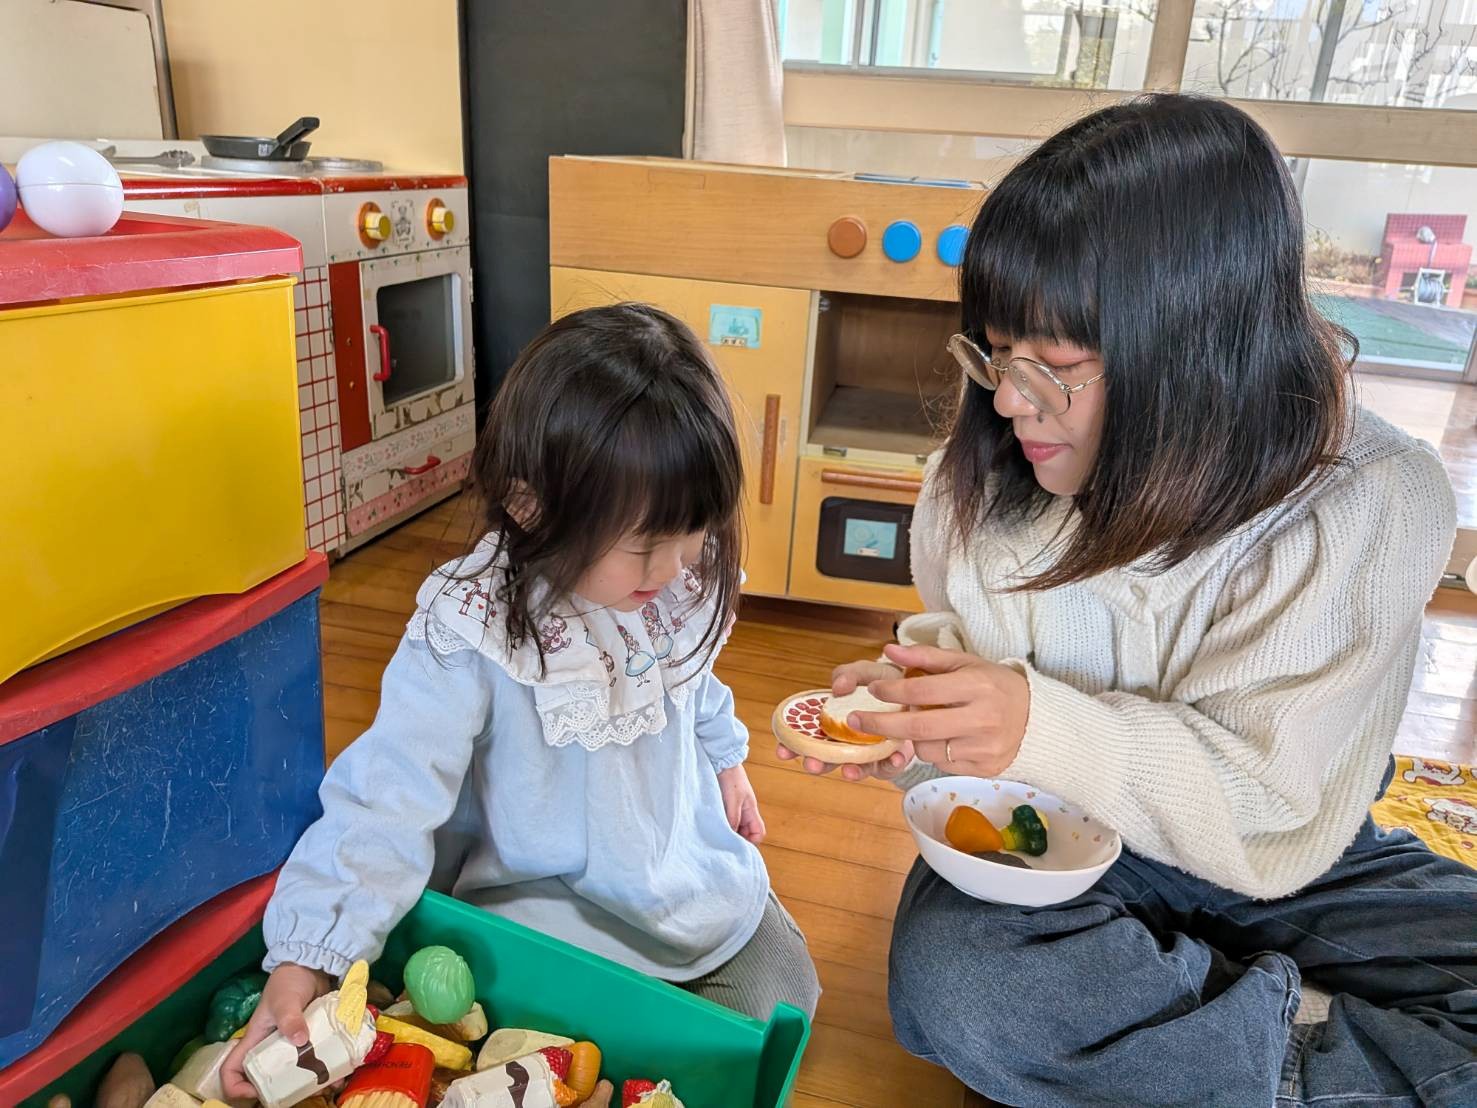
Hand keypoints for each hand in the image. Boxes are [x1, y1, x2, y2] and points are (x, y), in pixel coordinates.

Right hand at [220, 963, 331, 1097]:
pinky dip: (329, 1069)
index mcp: (255, 1041)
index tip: (256, 1093)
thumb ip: (290, 1018)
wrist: (314, 964)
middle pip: (268, 1080)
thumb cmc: (289, 980)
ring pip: (296, 1074)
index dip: (237, 1087)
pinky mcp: (312, 1040)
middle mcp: (271, 1048)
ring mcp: (292, 1045)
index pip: (232, 1070)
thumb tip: (300, 1040)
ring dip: (312, 1083)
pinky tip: (343, 1070)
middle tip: (305, 1091)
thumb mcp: (286, 999)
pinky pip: (317, 1061)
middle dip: (284, 1091)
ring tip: (332, 1083)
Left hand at [718, 763, 765, 843]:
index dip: (751, 842)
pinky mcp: (725, 805)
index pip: (758, 833)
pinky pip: (726, 820)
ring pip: (736, 827)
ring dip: (728, 832)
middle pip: (747, 833)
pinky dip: (722, 824)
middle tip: (724, 842)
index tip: (738, 846)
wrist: (720, 761)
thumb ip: (734, 819)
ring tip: (717, 833)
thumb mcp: (733, 801)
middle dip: (738, 839)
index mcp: (751, 810)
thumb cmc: (730, 777)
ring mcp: (735, 808)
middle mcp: (745, 811)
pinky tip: (713, 825)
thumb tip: (732, 837)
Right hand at [774, 659, 915, 781]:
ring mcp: (870, 752)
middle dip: (817, 764)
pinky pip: (890, 767)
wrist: (919, 690)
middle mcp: (848, 741)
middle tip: (812, 764)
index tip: (782, 750)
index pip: (807, 737)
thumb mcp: (865, 672)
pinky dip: (891, 764)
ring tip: (850, 771)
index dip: (792, 745)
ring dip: (852, 771)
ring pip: (856, 768)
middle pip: (827, 758)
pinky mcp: (893, 758)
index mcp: (833, 722)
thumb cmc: (886, 682)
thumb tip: (837, 687)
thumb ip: (849, 674)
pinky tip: (895, 757)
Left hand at [847, 644, 1029, 777]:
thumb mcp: (965, 662)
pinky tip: (940, 738)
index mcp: (977, 686)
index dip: (892, 691)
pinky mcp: (984, 769)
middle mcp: (983, 718)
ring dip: (911, 738)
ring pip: (928, 749)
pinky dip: (933, 751)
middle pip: (919, 727)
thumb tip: (889, 651)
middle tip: (855, 721)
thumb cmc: (994, 685)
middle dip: (881, 725)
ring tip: (914, 724)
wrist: (1036, 719)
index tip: (872, 691)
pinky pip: (943, 764)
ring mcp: (984, 748)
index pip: (923, 691)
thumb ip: (926, 656)